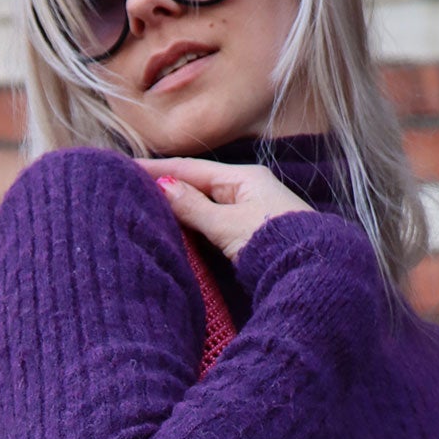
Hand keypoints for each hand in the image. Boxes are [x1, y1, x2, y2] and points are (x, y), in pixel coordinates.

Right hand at [135, 156, 312, 262]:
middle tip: (129, 187)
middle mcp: (246, 190)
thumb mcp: (228, 225)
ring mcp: (248, 212)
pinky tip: (175, 229)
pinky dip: (191, 224)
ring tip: (144, 206)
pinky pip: (212, 223)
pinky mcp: (249, 235)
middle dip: (165, 186)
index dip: (158, 169)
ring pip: (203, 205)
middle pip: (196, 185)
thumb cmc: (274, 243)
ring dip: (176, 206)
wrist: (312, 270)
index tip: (127, 167)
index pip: (190, 169)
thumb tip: (163, 186)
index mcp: (243, 178)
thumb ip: (194, 208)